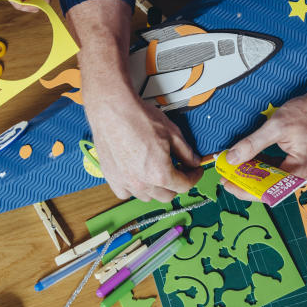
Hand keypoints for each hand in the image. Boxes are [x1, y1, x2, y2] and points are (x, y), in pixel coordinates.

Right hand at [85, 89, 203, 202]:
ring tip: (156, 171)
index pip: (184, 185)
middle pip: (167, 195)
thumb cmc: (138, 118)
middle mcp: (142, 183)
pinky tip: (137, 175)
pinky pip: (126, 193)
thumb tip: (193, 161)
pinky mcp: (112, 178)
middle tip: (178, 169)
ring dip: (155, 187)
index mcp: (160, 173)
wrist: (112, 110)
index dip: (194, 177)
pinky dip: (134, 188)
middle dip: (176, 183)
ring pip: (147, 196)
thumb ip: (186, 153)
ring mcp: (125, 182)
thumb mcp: (172, 133)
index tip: (195, 171)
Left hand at [220, 90, 306, 200]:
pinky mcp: (303, 164)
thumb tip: (232, 158)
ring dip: (254, 174)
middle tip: (227, 177)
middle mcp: (305, 176)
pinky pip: (280, 171)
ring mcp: (305, 171)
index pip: (268, 190)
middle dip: (247, 182)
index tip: (228, 184)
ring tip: (235, 170)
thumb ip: (252, 144)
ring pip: (274, 180)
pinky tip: (251, 162)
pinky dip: (265, 167)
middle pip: (270, 188)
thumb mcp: (275, 127)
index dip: (245, 189)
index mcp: (301, 171)